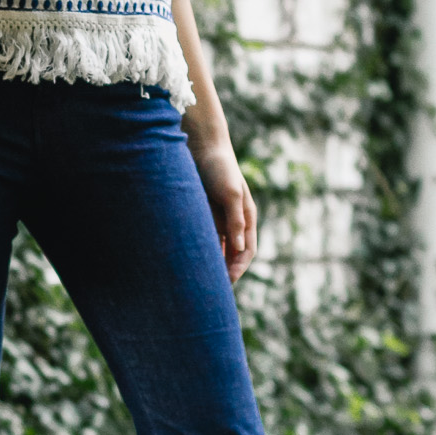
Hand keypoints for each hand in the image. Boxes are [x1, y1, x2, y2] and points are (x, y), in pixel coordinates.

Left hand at [188, 136, 257, 284]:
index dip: (238, 268)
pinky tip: (189, 258)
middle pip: (232, 253)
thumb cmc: (220, 168)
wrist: (202, 146)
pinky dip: (201, 249)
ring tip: (199, 278)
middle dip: (225, 270)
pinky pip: (204, 236)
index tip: (227, 282)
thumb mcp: (230, 194)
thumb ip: (235, 220)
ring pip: (217, 247)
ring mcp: (219, 216)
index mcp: (246, 217)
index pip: (247, 251)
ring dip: (212, 262)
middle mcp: (234, 220)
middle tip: (213, 288)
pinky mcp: (204, 212)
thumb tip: (238, 248)